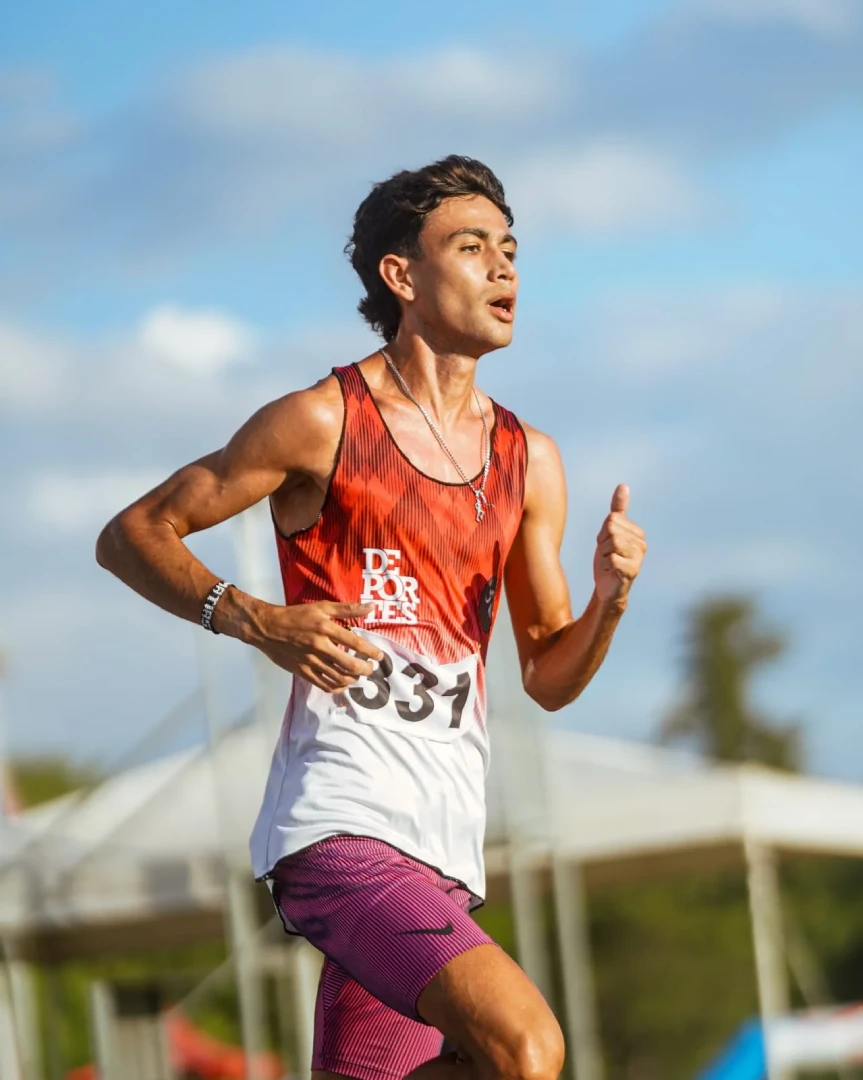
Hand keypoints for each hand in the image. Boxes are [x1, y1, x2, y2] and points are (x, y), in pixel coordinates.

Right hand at [256, 601, 383, 691]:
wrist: (268, 628)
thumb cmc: (296, 615)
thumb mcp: (321, 607)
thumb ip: (347, 609)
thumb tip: (371, 607)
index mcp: (325, 628)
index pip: (354, 643)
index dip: (370, 651)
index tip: (380, 656)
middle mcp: (319, 646)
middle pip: (349, 665)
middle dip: (365, 669)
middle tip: (371, 669)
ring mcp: (310, 661)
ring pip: (338, 677)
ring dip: (353, 679)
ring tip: (359, 676)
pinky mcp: (302, 672)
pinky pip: (323, 685)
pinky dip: (337, 687)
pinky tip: (343, 684)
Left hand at [593, 484, 646, 606]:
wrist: (607, 586)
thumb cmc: (609, 558)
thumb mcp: (609, 531)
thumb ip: (618, 509)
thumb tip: (623, 485)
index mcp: (637, 532)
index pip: (611, 519)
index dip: (603, 533)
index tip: (607, 545)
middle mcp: (642, 544)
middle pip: (611, 529)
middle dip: (603, 543)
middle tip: (607, 555)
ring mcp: (639, 557)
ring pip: (611, 542)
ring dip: (604, 555)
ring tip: (609, 563)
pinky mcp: (633, 571)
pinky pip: (612, 558)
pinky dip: (606, 565)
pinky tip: (611, 571)